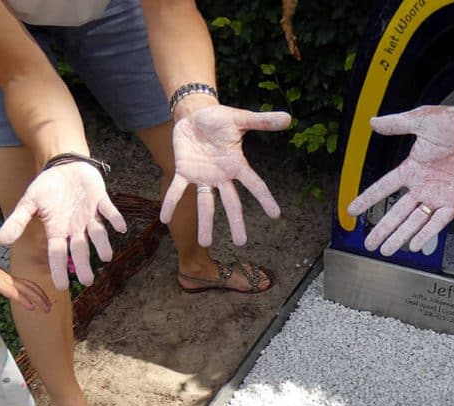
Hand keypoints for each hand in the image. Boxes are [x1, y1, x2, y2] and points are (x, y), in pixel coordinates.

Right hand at [0, 163, 126, 291]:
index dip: (59, 269)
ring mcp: (90, 215)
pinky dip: (114, 218)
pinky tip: (121, 227)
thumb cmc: (47, 188)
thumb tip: (1, 241)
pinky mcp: (101, 200)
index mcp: (58, 229)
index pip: (57, 253)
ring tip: (106, 257)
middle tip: (88, 280)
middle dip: (83, 264)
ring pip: (97, 233)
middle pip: (80, 249)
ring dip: (102, 244)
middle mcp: (76, 227)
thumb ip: (18, 221)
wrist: (63, 166)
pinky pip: (109, 210)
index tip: (62, 286)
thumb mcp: (29, 202)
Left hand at [0, 258, 51, 313]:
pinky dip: (37, 290)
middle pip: (26, 287)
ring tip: (49, 305)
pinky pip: (28, 284)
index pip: (12, 291)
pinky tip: (43, 298)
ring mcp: (11, 278)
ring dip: (40, 294)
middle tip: (47, 309)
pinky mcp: (13, 279)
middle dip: (38, 297)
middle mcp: (7, 279)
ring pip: (29, 285)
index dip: (22, 298)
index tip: (32, 307)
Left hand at [161, 105, 291, 246]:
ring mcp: (202, 177)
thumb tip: (289, 118)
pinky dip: (170, 203)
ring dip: (205, 223)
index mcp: (236, 165)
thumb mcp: (240, 118)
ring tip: (204, 243)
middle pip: (231, 203)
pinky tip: (165, 219)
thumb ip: (262, 121)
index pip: (255, 185)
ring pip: (205, 204)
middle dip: (236, 223)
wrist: (194, 114)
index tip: (276, 215)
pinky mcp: (183, 171)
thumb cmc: (218, 118)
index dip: (265, 199)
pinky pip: (176, 190)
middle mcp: (221, 177)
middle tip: (241, 242)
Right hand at [346, 106, 453, 256]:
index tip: (352, 211)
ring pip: (414, 221)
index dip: (368, 200)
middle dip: (382, 230)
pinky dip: (426, 234)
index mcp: (412, 168)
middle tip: (369, 244)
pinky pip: (438, 222)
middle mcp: (422, 185)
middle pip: (396, 213)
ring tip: (386, 250)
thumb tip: (373, 122)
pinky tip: (414, 245)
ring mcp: (438, 195)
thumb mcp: (421, 119)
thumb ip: (396, 124)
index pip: (384, 188)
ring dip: (400, 236)